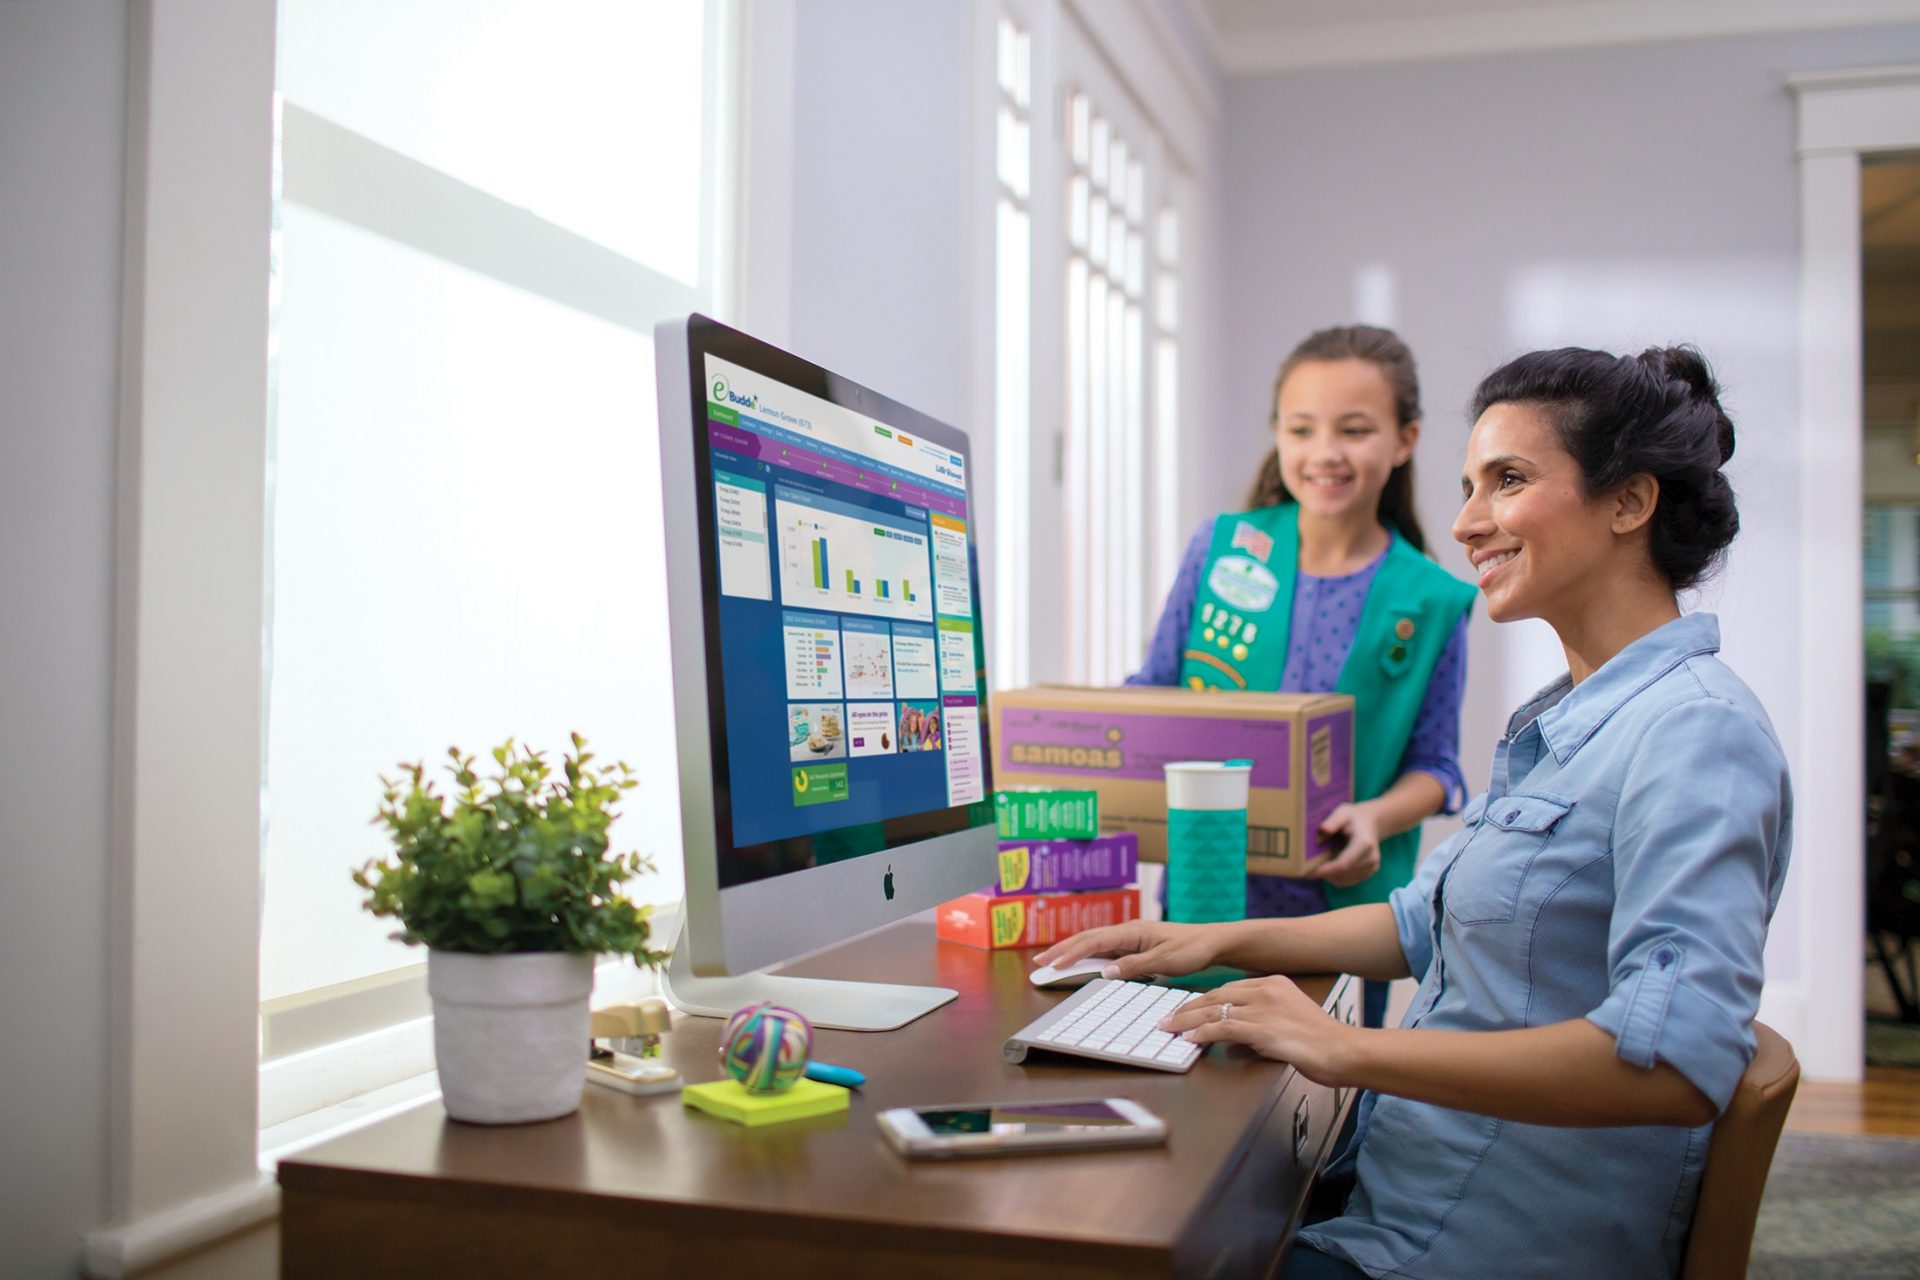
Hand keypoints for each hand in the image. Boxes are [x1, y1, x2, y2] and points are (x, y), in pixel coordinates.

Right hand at [1030, 920, 1221, 980]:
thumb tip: (1104, 971)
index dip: (1070, 953)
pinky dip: (1088, 955)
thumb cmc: (1192, 949)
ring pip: (1094, 943)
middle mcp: (1128, 931)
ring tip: (1052, 962)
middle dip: (1062, 950)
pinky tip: (1080, 962)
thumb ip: (1134, 966)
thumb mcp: (1164, 961)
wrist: (1212, 942)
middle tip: (1039, 962)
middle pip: (1087, 939)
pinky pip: (1106, 949)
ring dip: (1072, 951)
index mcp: (1131, 931)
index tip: (1052, 965)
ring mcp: (1131, 937)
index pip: (1093, 941)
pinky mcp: (1136, 944)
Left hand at [1155, 976, 1355, 1082]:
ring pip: (1214, 1010)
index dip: (1202, 1000)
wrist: (1343, 1050)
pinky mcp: (1262, 1027)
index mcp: (1274, 983)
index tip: (1185, 1009)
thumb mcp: (1288, 1024)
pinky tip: (1190, 1039)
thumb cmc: (1321, 1043)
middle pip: (1215, 996)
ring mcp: (1264, 1007)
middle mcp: (1266, 990)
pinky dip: (1203, 1033)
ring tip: (1169, 1028)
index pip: (1228, 989)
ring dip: (1187, 1021)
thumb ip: (1259, 1026)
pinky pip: (1224, 1027)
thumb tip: (1231, 1043)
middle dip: (1187, 1008)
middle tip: (1167, 1018)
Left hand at [1301, 802, 1381, 887]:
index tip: (1307, 872)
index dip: (1325, 871)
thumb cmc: (1352, 817)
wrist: (1371, 822)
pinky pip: (1349, 881)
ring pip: (1345, 880)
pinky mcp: (1370, 871)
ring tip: (1318, 866)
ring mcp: (1372, 866)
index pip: (1343, 864)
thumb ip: (1333, 821)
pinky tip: (1329, 867)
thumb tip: (1323, 829)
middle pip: (1343, 874)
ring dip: (1329, 876)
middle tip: (1305, 869)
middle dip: (1323, 874)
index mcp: (1364, 844)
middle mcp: (1371, 857)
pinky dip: (1336, 877)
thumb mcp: (1342, 812)